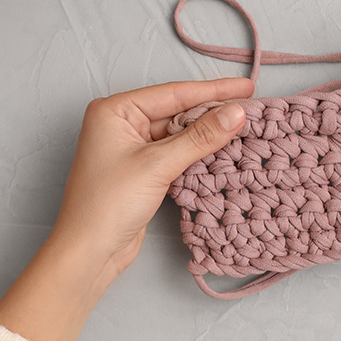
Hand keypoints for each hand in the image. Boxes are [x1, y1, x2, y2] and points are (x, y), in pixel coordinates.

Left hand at [0, 78, 252, 340]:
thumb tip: (237, 112)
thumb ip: (200, 136)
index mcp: (115, 110)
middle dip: (213, 110)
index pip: (173, 93)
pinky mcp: (142, 169)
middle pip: (177, 110)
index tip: (247, 86)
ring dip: (208, 132)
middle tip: (252, 105)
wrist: (88, 254)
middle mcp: (122, 123)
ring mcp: (132, 147)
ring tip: (245, 124)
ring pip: (179, 132)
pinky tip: (223, 148)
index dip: (213, 90)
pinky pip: (176, 152)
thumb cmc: (108, 204)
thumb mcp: (157, 165)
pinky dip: (198, 151)